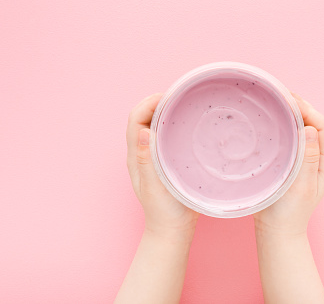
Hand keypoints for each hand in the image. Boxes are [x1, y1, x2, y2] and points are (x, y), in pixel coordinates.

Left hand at [126, 93, 198, 241]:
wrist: (173, 229)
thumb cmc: (164, 211)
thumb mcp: (155, 186)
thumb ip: (147, 160)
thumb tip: (142, 131)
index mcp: (136, 157)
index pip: (135, 120)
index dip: (147, 104)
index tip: (167, 96)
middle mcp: (142, 153)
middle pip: (142, 118)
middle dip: (156, 102)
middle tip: (178, 95)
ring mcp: (154, 157)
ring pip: (154, 125)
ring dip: (164, 111)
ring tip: (183, 103)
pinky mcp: (166, 161)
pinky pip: (166, 136)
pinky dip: (173, 124)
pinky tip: (188, 123)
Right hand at [253, 92, 323, 235]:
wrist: (278, 231)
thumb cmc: (290, 213)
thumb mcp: (300, 186)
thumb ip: (307, 159)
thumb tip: (309, 128)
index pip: (322, 127)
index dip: (309, 109)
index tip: (290, 98)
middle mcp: (318, 158)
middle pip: (314, 124)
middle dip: (301, 106)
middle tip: (281, 93)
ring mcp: (305, 160)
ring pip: (303, 129)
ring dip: (293, 113)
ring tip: (277, 101)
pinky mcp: (292, 163)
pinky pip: (292, 138)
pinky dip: (284, 125)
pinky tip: (271, 120)